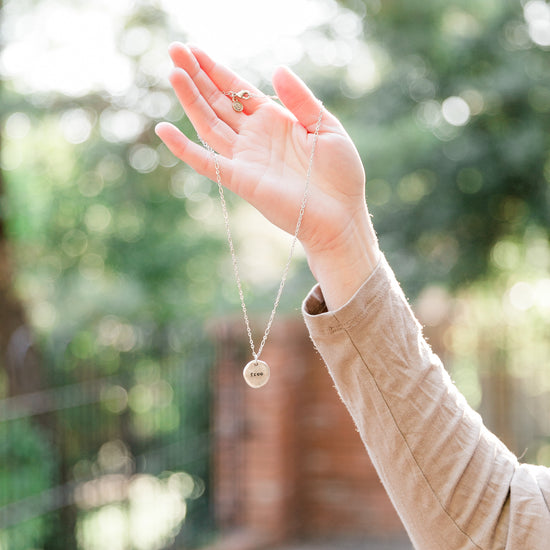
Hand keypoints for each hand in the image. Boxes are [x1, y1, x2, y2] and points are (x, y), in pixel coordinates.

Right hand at [156, 43, 379, 308]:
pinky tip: (164, 129)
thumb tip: (276, 69)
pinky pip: (207, 162)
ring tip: (173, 73)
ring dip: (190, 100)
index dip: (216, 70)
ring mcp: (245, 159)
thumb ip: (301, 100)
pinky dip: (184, 149)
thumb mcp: (326, 128)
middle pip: (218, 102)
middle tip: (174, 50)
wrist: (340, 215)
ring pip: (209, 124)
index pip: (238, 90)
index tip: (194, 50)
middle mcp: (255, 137)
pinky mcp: (240, 180)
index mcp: (275, 120)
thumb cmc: (339, 175)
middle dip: (196, 76)